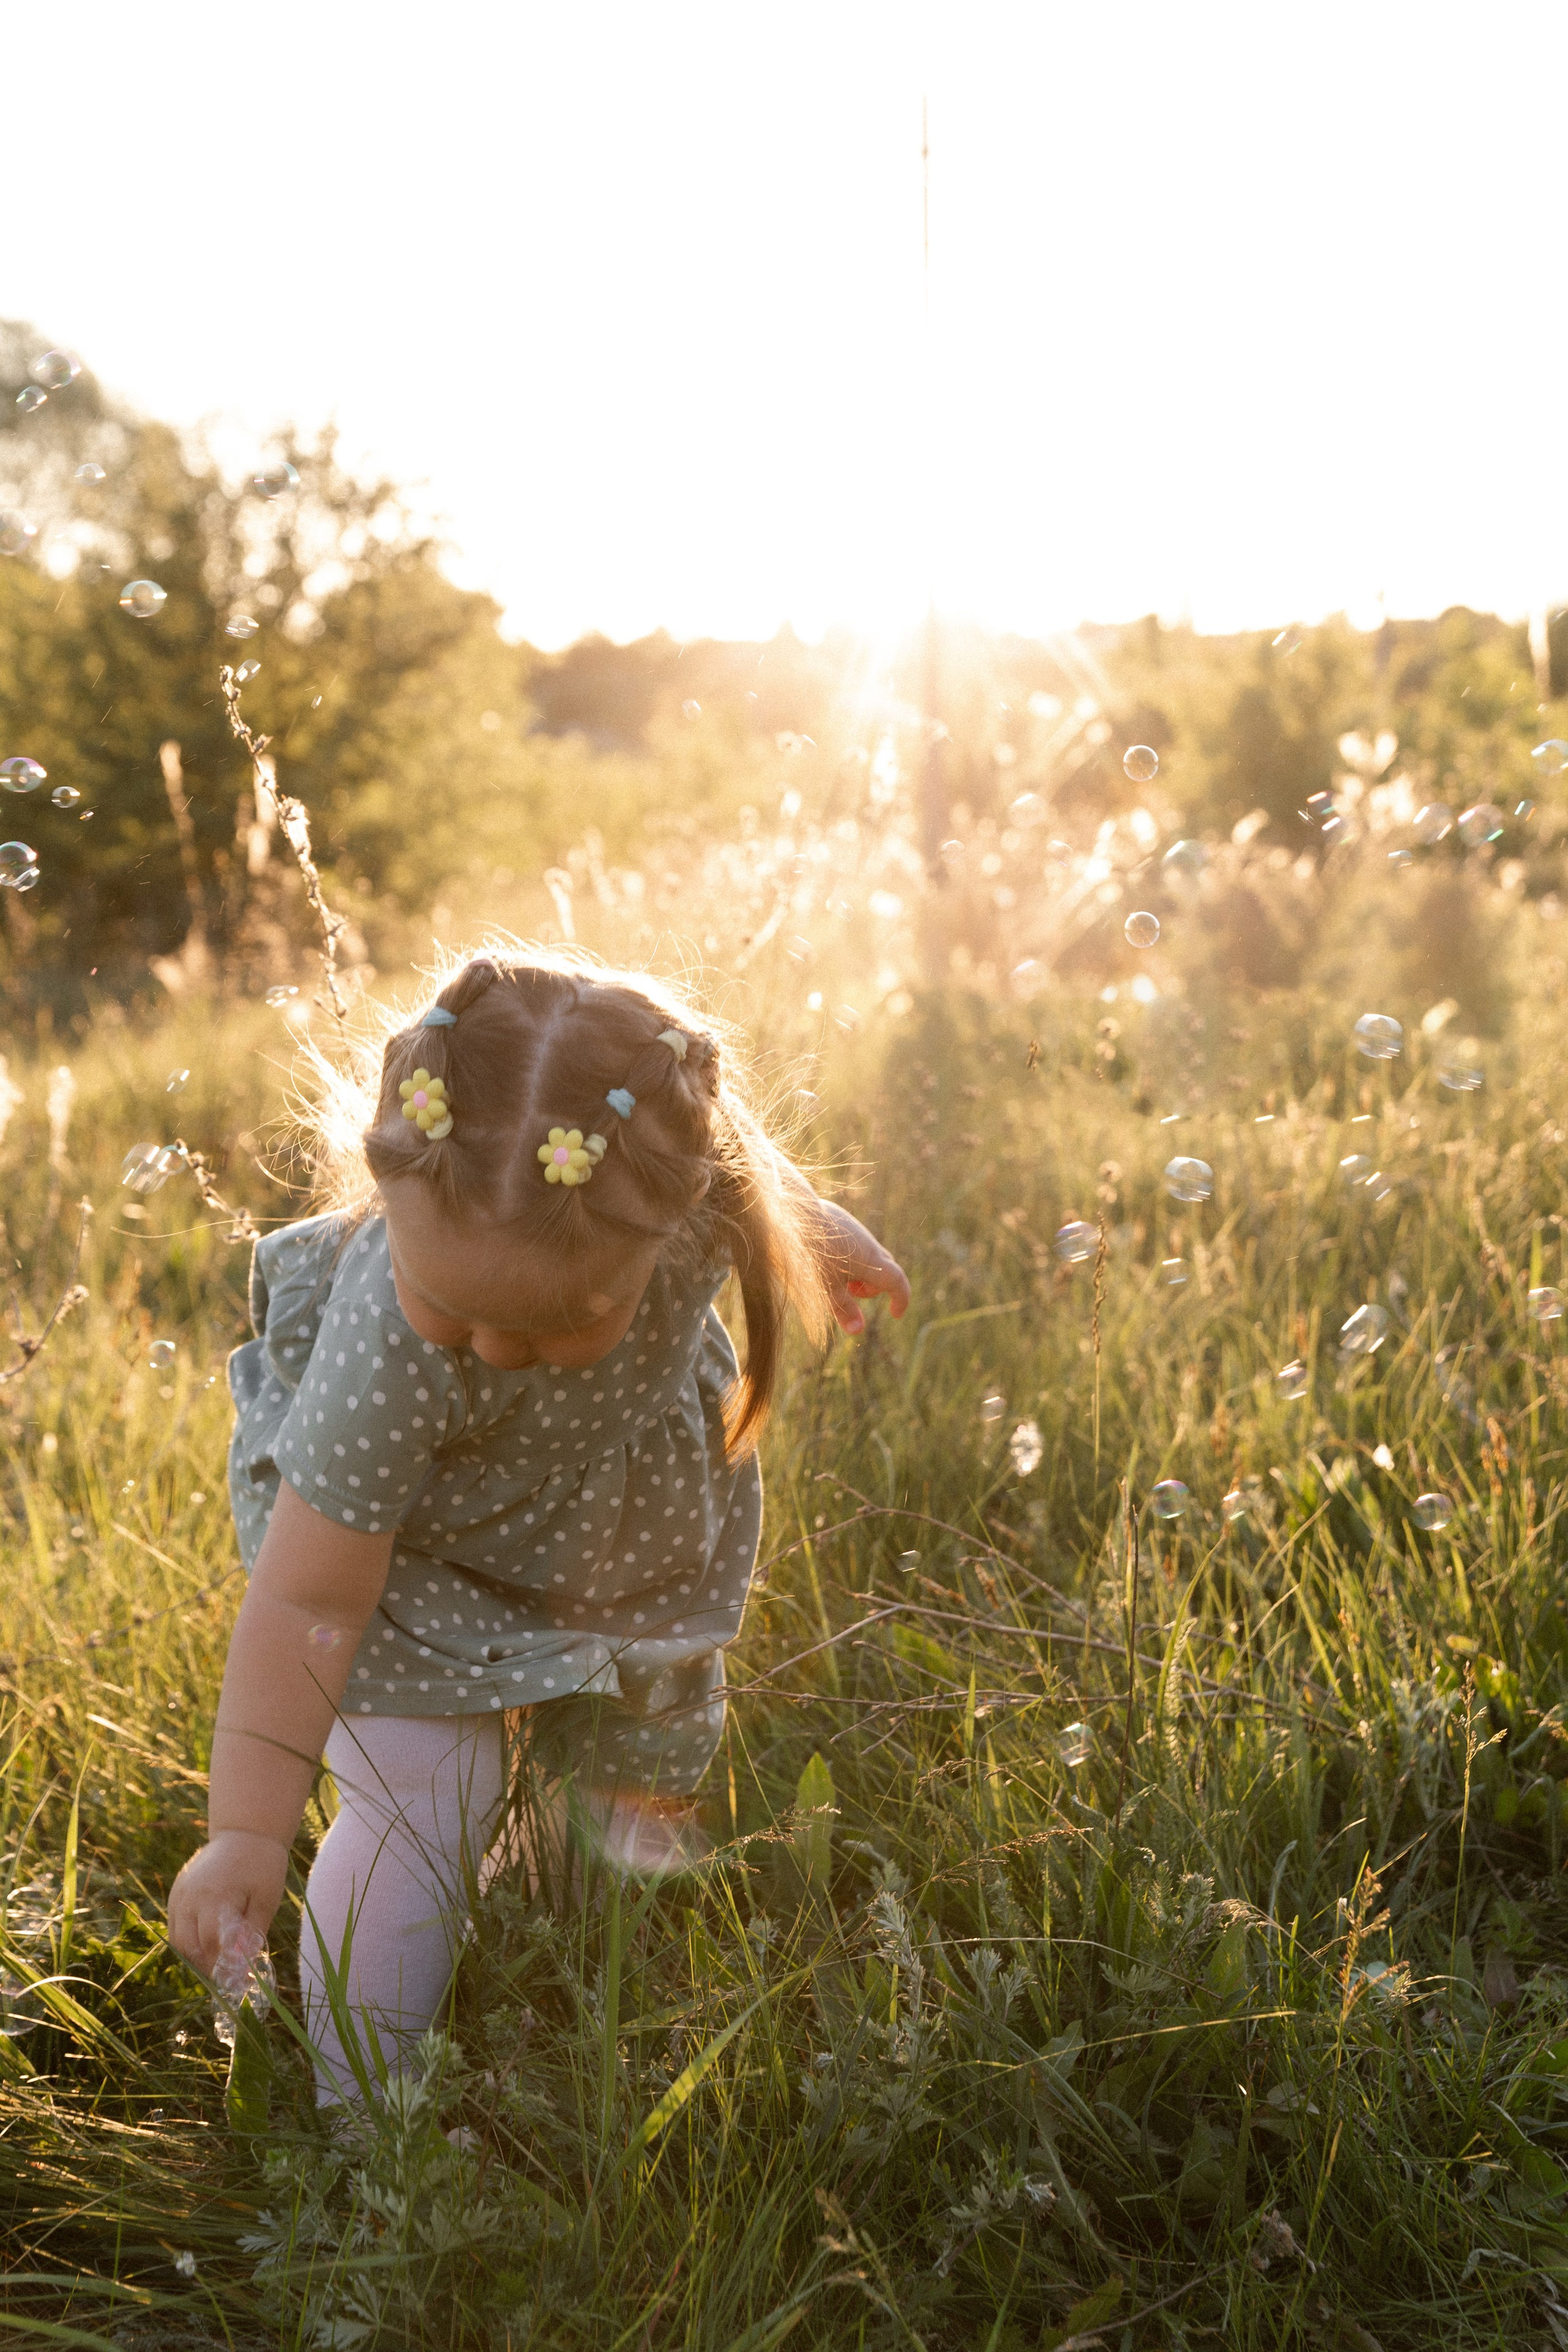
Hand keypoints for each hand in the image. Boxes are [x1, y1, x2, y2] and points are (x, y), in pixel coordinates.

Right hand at [167, 1830, 287, 1979]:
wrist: (245, 1832)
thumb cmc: (262, 1865)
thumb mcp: (267, 1899)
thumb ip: (253, 1932)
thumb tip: (243, 1966)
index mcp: (215, 1896)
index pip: (213, 1944)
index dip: (224, 1966)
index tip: (237, 1981)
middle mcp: (191, 1896)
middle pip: (190, 1945)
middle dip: (207, 1965)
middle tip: (226, 1977)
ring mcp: (180, 1894)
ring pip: (178, 1940)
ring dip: (195, 1956)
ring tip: (217, 1963)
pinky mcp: (177, 1893)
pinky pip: (176, 1926)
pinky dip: (188, 1940)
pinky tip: (207, 1945)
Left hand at [815, 1200, 910, 1333]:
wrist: (793, 1213)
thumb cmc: (810, 1255)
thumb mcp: (826, 1288)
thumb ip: (843, 1309)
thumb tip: (858, 1330)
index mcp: (871, 1260)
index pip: (897, 1282)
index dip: (901, 1299)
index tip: (895, 1314)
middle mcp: (868, 1243)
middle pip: (884, 1271)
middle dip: (873, 1288)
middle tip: (851, 1294)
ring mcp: (856, 1230)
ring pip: (868, 1257)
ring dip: (859, 1274)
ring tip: (834, 1278)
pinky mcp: (842, 1222)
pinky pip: (854, 1245)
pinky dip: (848, 1259)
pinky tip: (824, 1260)